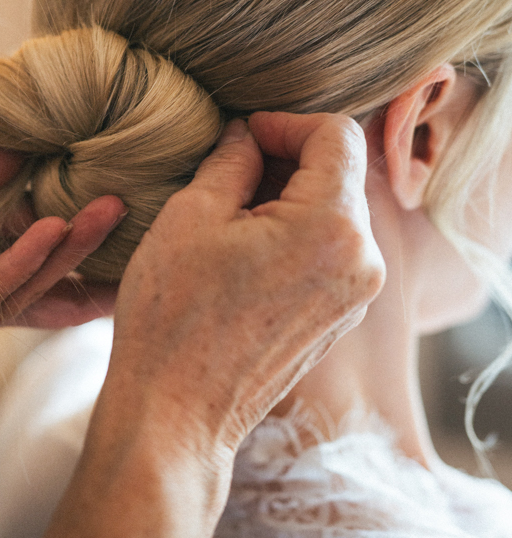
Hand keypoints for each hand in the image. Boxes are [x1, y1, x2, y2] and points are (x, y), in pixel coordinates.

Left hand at [0, 147, 122, 336]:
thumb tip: (21, 150)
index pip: (31, 232)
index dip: (74, 220)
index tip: (120, 198)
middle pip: (47, 262)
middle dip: (92, 240)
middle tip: (138, 208)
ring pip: (33, 280)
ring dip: (71, 247)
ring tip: (111, 211)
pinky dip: (26, 260)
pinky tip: (53, 231)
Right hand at [97, 112, 384, 463]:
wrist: (177, 414)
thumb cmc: (174, 317)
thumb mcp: (191, 215)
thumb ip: (232, 160)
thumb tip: (247, 135)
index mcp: (333, 226)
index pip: (337, 136)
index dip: (286, 123)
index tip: (244, 135)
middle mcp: (363, 261)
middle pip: (340, 175)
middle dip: (287, 161)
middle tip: (228, 172)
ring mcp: (356, 295)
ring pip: (335, 214)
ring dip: (290, 200)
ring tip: (229, 216)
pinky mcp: (341, 319)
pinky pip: (330, 253)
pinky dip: (295, 237)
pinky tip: (243, 254)